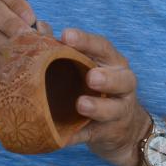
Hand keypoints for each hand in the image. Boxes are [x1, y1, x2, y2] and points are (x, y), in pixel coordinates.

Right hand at [0, 0, 45, 88]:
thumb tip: (53, 31)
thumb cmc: (14, 40)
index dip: (18, 3)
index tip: (31, 19)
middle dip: (10, 22)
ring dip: (5, 44)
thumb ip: (42, 30)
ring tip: (21, 54)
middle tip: (26, 36)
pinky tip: (10, 64)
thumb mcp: (29, 31)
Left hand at [63, 28, 151, 165]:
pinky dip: (78, 136)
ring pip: (113, 109)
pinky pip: (93, 135)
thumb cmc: (98, 88)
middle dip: (107, 78)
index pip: (103, 47)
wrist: (125, 130)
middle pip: (122, 79)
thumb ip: (66, 48)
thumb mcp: (87, 66)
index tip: (66, 35)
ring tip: (81, 105)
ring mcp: (119, 111)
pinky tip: (62, 137)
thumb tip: (40, 27)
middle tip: (91, 76)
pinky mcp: (109, 133)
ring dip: (97, 107)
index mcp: (113, 63)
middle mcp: (122, 85)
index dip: (86, 41)